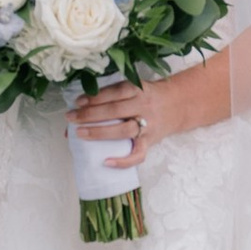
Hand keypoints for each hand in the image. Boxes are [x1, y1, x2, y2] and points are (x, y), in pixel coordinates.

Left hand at [68, 56, 232, 165]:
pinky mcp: (151, 141)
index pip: (114, 92)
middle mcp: (144, 106)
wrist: (179, 104)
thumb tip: (80, 105)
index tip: (78, 101)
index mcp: (138, 89)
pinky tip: (105, 162)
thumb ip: (112, 94)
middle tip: (71, 117)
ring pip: (123, 130)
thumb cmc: (148, 95)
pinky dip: (122, 160)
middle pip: (115, 110)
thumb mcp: (135, 87)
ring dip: (99, 132)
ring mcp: (148, 125)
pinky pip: (138, 154)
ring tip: (80, 133)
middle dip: (90, 114)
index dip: (95, 96)